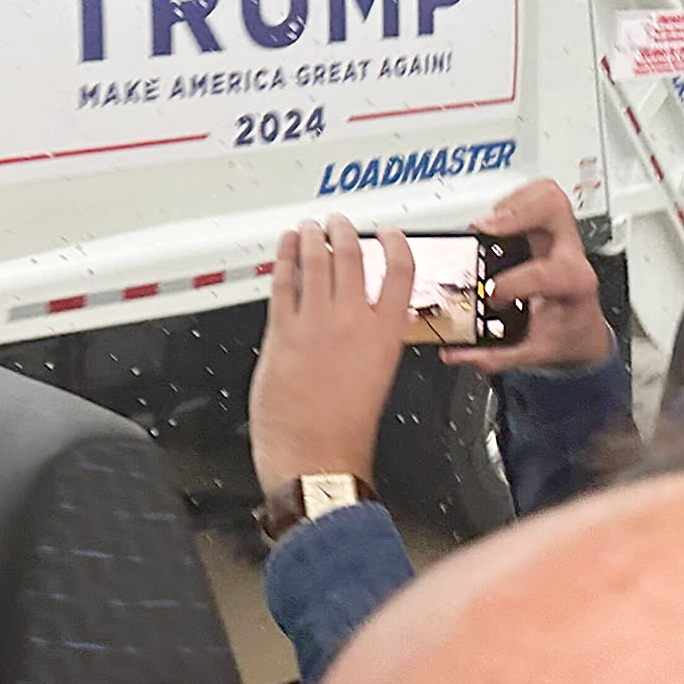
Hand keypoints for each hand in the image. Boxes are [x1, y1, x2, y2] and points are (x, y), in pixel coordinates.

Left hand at [249, 217, 413, 497]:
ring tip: (311, 226)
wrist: (316, 460)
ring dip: (314, 237)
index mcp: (385, 336)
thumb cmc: (345, 434)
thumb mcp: (376, 378)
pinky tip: (285, 246)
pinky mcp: (282, 332)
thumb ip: (368, 344)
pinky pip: (284, 282)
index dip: (395, 244)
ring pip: (317, 261)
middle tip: (339, 223)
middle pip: (352, 258)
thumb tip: (357, 326)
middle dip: (344, 232)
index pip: (400, 272)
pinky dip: (284, 257)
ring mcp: (316, 323)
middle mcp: (353, 322)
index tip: (387, 233)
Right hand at [443, 178, 612, 374]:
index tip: (492, 294)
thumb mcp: (533, 354)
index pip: (546, 272)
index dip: (514, 281)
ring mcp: (560, 236)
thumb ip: (493, 356)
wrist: (583, 329)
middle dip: (515, 213)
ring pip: (547, 194)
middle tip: (485, 231)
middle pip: (554, 209)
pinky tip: (498, 220)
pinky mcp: (548, 227)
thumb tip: (455, 353)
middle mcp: (570, 253)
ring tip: (489, 225)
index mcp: (573, 285)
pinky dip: (514, 199)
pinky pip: (537, 195)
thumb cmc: (564, 335)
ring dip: (513, 202)